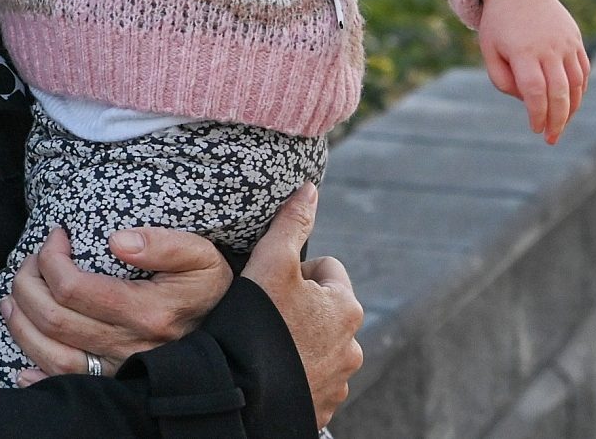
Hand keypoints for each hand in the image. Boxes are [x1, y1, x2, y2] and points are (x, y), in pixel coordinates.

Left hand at [3, 226, 232, 383]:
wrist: (233, 340)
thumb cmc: (209, 291)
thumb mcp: (202, 257)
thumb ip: (164, 243)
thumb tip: (116, 240)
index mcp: (146, 312)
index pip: (73, 288)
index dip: (51, 259)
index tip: (56, 237)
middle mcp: (128, 346)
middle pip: (54, 319)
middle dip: (27, 285)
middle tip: (29, 263)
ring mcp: (119, 370)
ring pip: (51, 355)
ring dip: (20, 325)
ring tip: (11, 299)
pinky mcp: (114, 384)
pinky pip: (66, 387)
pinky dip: (36, 376)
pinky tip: (23, 362)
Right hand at [240, 184, 363, 427]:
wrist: (243, 391)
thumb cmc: (259, 322)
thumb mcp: (272, 261)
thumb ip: (292, 222)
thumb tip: (310, 188)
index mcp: (346, 307)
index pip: (326, 269)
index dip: (296, 271)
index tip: (272, 284)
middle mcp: (352, 346)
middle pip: (324, 309)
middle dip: (300, 308)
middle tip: (266, 313)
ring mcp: (338, 380)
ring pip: (319, 345)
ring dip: (299, 341)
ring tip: (266, 342)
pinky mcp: (322, 406)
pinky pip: (311, 379)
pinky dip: (296, 371)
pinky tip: (272, 369)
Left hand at [477, 0, 588, 143]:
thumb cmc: (499, 24)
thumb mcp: (489, 50)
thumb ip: (502, 79)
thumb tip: (526, 101)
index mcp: (522, 51)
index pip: (534, 91)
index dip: (537, 114)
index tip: (534, 129)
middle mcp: (548, 48)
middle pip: (559, 92)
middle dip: (557, 121)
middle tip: (551, 139)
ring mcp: (565, 44)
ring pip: (576, 85)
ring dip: (571, 109)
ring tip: (560, 125)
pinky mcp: (575, 41)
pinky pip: (583, 72)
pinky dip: (579, 91)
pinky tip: (570, 104)